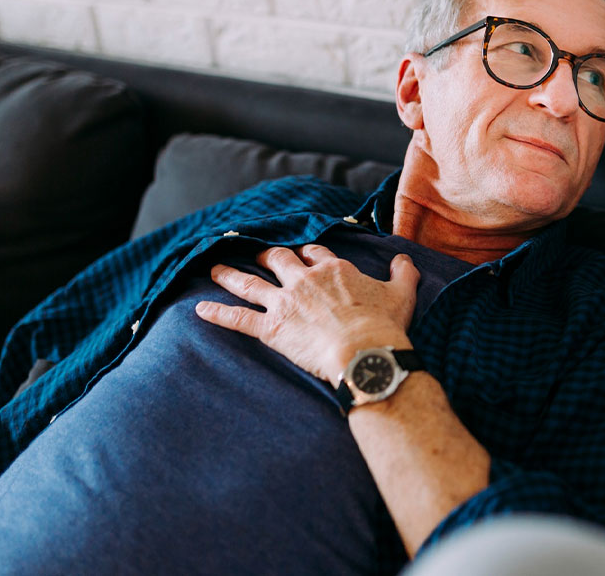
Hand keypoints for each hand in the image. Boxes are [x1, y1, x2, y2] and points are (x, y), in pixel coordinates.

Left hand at [195, 244, 418, 384]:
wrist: (365, 351)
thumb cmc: (385, 324)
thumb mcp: (403, 293)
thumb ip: (404, 272)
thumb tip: (404, 258)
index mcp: (334, 270)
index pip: (314, 253)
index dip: (307, 254)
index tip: (303, 255)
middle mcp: (304, 281)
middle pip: (278, 260)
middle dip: (265, 256)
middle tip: (257, 256)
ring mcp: (284, 303)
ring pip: (250, 283)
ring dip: (230, 275)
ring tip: (215, 269)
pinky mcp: (271, 329)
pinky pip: (237, 318)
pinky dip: (217, 313)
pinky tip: (199, 310)